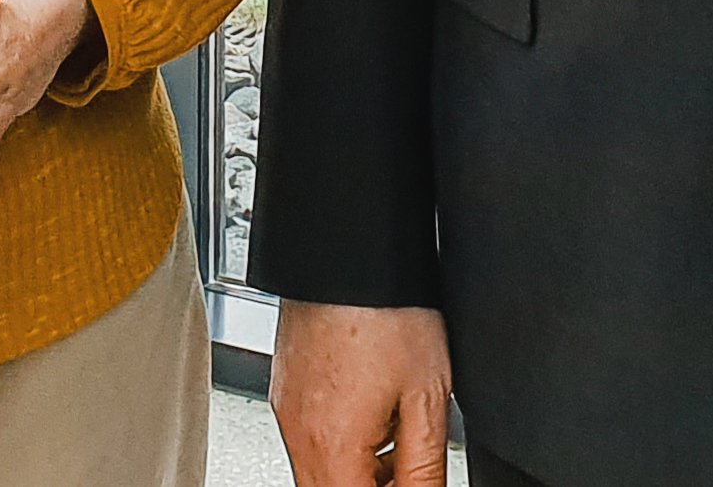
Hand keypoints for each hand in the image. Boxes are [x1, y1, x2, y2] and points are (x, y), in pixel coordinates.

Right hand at [270, 300, 453, 486]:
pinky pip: (309, 441)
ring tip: (397, 435)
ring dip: (357, 473)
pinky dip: (341, 445)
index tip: (414, 482)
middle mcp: (298, 436)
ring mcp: (286, 412)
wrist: (349, 250)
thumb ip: (425, 470)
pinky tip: (373, 412)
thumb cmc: (388, 311)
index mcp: (333, 448)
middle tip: (408, 468)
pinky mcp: (285, 389)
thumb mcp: (428, 400)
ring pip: (318, 473)